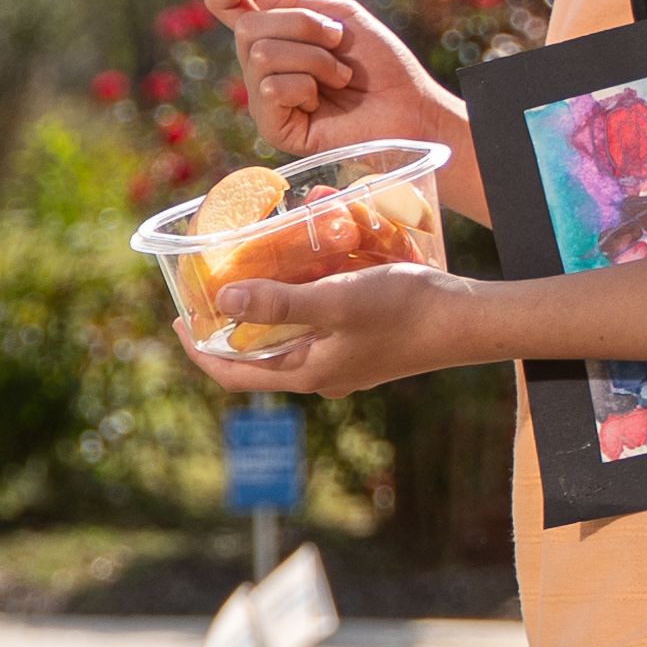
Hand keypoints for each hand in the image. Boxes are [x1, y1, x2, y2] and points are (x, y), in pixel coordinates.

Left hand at [177, 259, 509, 398]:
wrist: (468, 321)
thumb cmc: (405, 310)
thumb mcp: (335, 299)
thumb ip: (279, 303)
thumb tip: (223, 301)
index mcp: (306, 373)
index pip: (231, 373)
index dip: (198, 349)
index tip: (178, 318)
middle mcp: (321, 375)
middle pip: (257, 357)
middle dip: (230, 326)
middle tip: (213, 289)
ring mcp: (344, 363)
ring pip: (289, 340)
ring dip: (266, 312)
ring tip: (252, 275)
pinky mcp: (365, 345)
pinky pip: (318, 326)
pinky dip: (301, 302)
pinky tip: (307, 272)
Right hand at [206, 0, 469, 158]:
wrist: (408, 106)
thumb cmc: (378, 62)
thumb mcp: (336, 14)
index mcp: (273, 32)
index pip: (226, 3)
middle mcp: (260, 64)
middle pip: (247, 26)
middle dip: (301, 25)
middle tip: (337, 40)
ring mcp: (263, 97)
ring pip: (261, 55)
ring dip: (315, 59)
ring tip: (341, 76)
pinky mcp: (272, 126)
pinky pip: (272, 88)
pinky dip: (308, 87)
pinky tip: (324, 102)